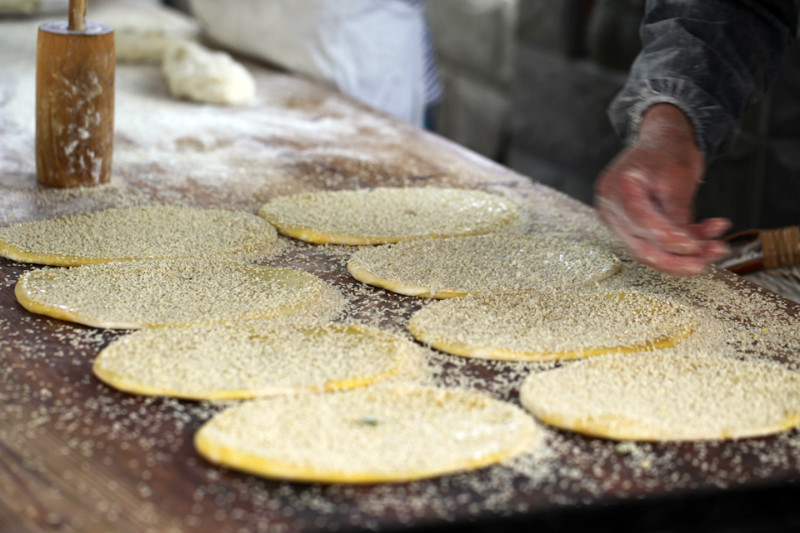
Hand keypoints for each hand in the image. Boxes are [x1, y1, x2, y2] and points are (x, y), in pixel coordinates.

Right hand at [595, 103, 730, 274]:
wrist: (661, 142)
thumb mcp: (678, 176)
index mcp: (618, 187)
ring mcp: (617, 219)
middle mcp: (610, 207)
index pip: (641, 222)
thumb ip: (677, 212)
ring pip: (650, 249)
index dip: (668, 239)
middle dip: (675, 259)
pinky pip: (655, 244)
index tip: (696, 247)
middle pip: (640, 246)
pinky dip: (683, 242)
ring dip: (685, 254)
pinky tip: (708, 233)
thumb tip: (687, 248)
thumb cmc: (668, 151)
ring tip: (718, 247)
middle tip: (705, 264)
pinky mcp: (630, 227)